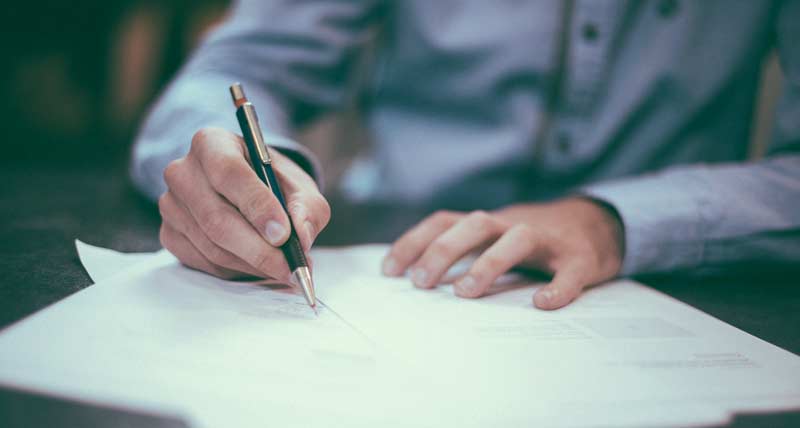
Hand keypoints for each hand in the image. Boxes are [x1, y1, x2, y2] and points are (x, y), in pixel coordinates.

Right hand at [158, 127, 329, 280]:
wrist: (248, 190)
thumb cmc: (273, 184)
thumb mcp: (299, 187)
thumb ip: (307, 208)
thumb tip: (301, 236)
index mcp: (212, 143)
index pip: (229, 172)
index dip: (257, 206)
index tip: (283, 234)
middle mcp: (183, 171)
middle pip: (216, 218)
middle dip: (259, 249)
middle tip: (290, 267)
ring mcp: (171, 204)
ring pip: (212, 246)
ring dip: (252, 264)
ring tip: (282, 268)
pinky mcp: (169, 234)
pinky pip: (204, 262)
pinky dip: (236, 270)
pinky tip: (257, 265)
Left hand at [382, 198, 623, 308]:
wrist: (597, 225)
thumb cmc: (532, 241)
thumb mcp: (493, 239)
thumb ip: (462, 251)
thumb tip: (413, 280)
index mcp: (488, 224)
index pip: (444, 222)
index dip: (414, 242)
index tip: (389, 270)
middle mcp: (513, 225)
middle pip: (475, 224)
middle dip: (443, 250)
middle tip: (420, 283)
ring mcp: (549, 240)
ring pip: (517, 238)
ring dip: (489, 262)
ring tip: (465, 293)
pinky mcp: (580, 258)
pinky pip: (570, 271)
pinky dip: (558, 287)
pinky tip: (543, 304)